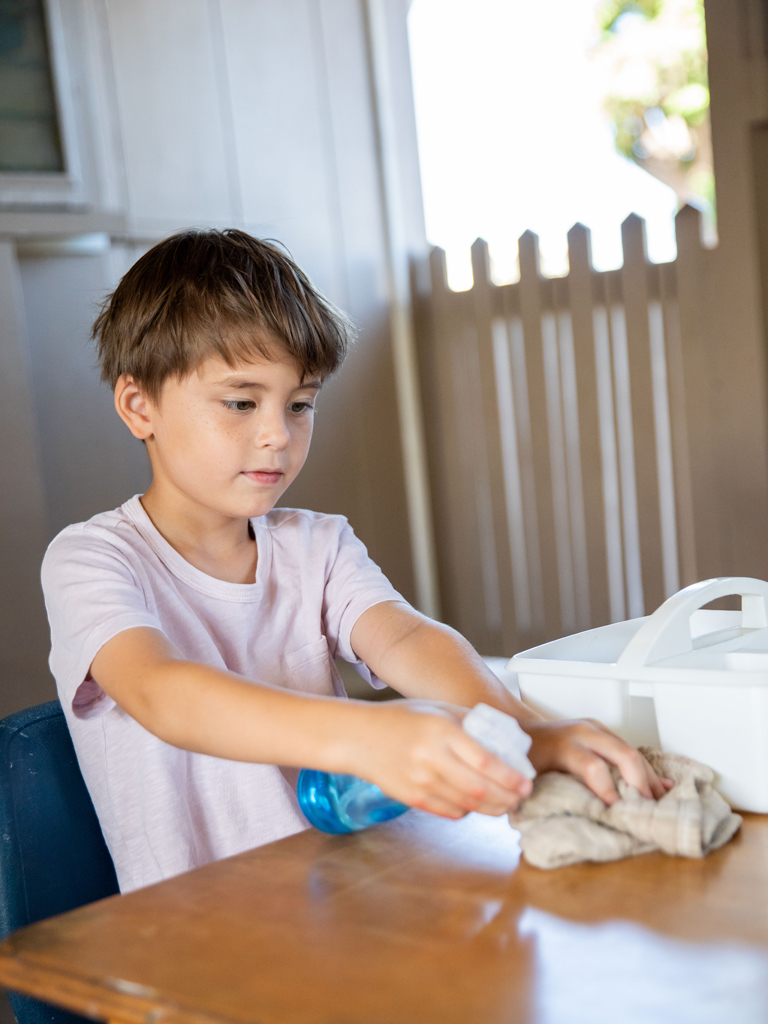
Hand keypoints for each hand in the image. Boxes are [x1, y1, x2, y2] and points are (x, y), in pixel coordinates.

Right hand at [347, 700, 532, 818]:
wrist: (359, 737)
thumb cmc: (401, 718)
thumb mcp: (437, 708)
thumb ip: (470, 721)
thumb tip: (505, 736)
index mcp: (442, 731)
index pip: (485, 760)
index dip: (510, 776)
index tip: (527, 782)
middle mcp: (431, 758)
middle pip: (480, 788)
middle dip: (508, 797)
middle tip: (522, 796)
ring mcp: (420, 781)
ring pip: (467, 805)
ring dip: (493, 809)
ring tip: (506, 804)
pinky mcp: (412, 798)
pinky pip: (449, 811)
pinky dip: (469, 811)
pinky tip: (477, 804)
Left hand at [526, 718, 673, 804]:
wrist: (527, 729)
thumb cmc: (527, 756)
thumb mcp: (530, 777)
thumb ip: (543, 798)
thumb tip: (554, 825)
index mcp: (564, 745)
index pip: (594, 768)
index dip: (609, 793)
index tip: (617, 815)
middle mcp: (584, 733)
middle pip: (624, 755)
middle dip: (641, 784)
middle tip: (647, 811)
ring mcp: (598, 730)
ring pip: (633, 752)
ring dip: (649, 779)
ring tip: (660, 805)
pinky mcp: (606, 732)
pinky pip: (631, 750)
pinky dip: (646, 771)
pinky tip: (659, 787)